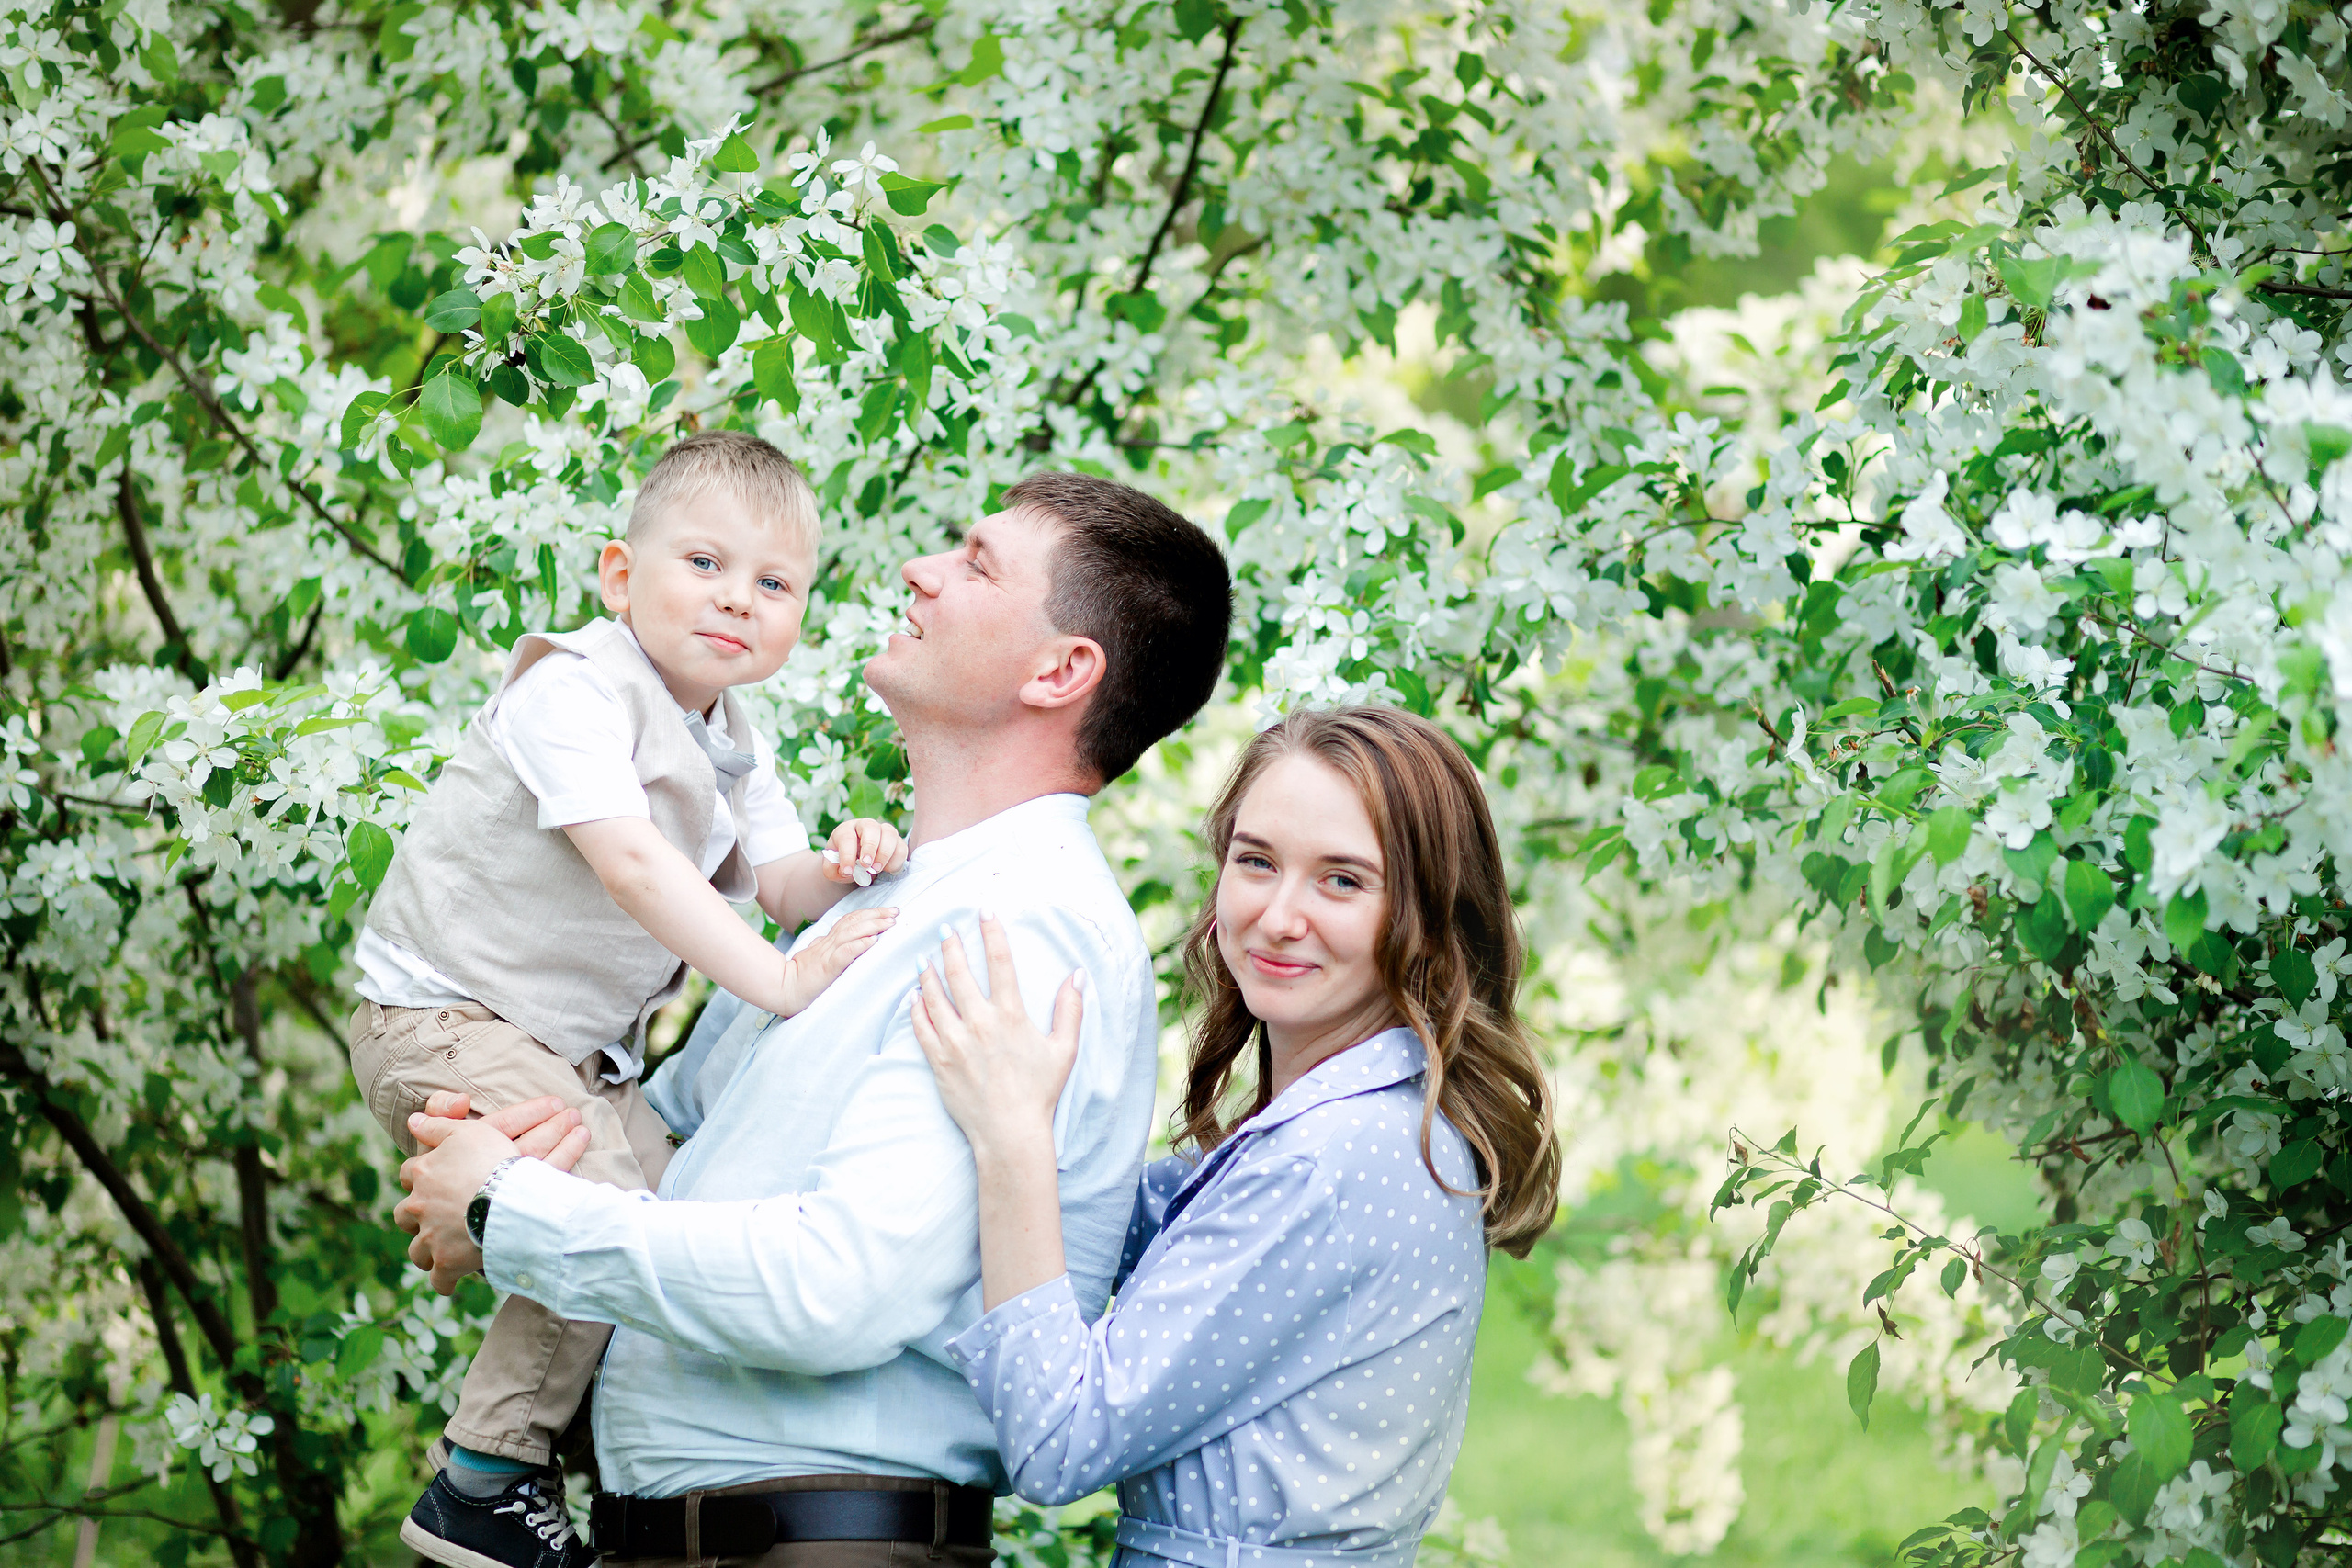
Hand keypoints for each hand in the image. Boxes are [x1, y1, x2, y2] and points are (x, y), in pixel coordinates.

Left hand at [393, 1095, 589, 1293]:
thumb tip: (412, 1120)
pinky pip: (439, 1280)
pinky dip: (444, 1281)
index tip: (433, 1180)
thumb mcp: (467, 1131)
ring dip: (426, 1250)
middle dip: (415, 1218)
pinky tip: (452, 1281)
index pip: (409, 1173)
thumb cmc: (492, 1161)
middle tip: (434, 1218)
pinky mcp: (446, 1264)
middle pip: (404, 1215)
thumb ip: (438, 1124)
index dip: (420, 1176)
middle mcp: (419, 1207)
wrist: (509, 1200)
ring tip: (441, 1251)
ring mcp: (431, 1238)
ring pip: (417, 1250)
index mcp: (422, 1174)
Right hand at [772, 904, 897, 1014]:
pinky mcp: (826, 968)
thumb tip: (854, 943)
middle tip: (895, 912)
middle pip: (854, 922)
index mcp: (827, 941)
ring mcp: (826, 954)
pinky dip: (859, 946)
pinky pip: (844, 954)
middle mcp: (828, 943)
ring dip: (872, 926)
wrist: (783, 989)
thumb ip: (834, 949)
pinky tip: (872, 942)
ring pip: (851, 933)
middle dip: (876, 915)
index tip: (888, 912)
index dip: (870, 913)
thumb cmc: (801, 977)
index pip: (850, 920)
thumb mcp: (820, 958)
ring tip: (889, 924)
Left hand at [820, 818, 908, 887]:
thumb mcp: (832, 869)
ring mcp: (882, 832)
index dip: (847, 855)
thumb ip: (833, 870)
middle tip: (866, 865)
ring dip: (884, 853)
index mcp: (845, 830)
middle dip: (869, 847)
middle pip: (870, 827)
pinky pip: (901, 847)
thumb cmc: (842, 865)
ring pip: (890, 833)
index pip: (846, 837)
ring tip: (876, 869)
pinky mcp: (896, 842)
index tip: (848, 871)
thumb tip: (847, 871)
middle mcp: (864, 826)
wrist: (855, 866)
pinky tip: (887, 870)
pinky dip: (896, 860)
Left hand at [909, 915, 1083, 1159]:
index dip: (993, 931)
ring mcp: (954, 1041)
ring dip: (929, 972)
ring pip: (935, 996)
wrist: (1009, 1132)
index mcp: (1010, 1015)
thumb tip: (1078, 975)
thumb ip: (1069, 1009)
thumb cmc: (1039, 1092)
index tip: (985, 910)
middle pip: (960, 972)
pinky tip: (914, 996)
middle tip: (945, 928)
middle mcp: (979, 1023)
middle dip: (952, 945)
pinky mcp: (938, 1060)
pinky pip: (922, 1026)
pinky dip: (917, 1008)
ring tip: (924, 957)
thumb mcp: (1063, 1049)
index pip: (1000, 962)